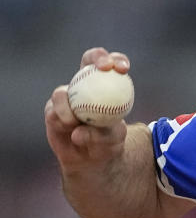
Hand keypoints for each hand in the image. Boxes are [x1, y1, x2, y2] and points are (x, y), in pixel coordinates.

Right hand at [45, 48, 130, 171]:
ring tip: (76, 123)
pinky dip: (62, 122)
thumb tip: (78, 131)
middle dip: (97, 57)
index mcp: (105, 85)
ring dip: (69, 109)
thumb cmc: (108, 143)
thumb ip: (100, 133)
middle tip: (105, 68)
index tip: (122, 69)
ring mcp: (66, 97)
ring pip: (62, 93)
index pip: (111, 64)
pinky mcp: (51, 111)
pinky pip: (53, 113)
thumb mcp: (113, 138)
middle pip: (88, 61)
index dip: (116, 59)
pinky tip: (70, 129)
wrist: (92, 160)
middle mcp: (84, 85)